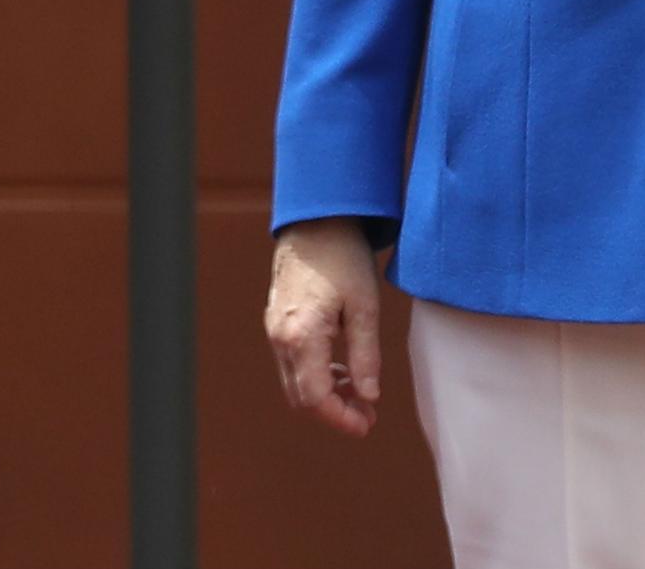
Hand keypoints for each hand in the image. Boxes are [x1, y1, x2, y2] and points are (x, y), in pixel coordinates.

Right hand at [265, 218, 383, 436]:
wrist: (315, 219)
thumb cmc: (343, 257)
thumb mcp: (365, 307)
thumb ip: (366, 356)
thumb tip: (369, 397)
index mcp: (303, 335)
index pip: (316, 398)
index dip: (341, 419)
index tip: (367, 424)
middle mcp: (281, 337)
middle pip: (301, 397)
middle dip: (334, 412)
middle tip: (368, 412)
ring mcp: (274, 329)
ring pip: (294, 382)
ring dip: (324, 394)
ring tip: (358, 389)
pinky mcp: (276, 321)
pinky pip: (291, 363)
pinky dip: (314, 375)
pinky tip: (340, 367)